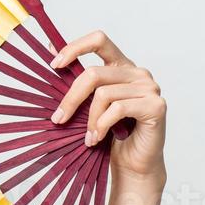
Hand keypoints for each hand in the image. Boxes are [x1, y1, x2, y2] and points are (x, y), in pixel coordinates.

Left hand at [48, 29, 166, 183]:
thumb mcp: (89, 106)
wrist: (134, 164)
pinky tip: (96, 139)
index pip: (99, 40)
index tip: (54, 65)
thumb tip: (49, 49)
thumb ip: (77, 81)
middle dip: (71, 98)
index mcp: (122, 67)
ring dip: (89, 120)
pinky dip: (102, 125)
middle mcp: (138, 72)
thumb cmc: (111, 135)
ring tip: (88, 138)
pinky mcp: (155, 105)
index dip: (75, 48)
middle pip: (94, 73)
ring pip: (103, 94)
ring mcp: (149, 87)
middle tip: (58, 119)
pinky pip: (118, 109)